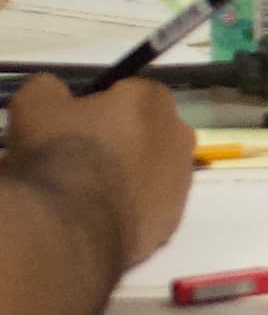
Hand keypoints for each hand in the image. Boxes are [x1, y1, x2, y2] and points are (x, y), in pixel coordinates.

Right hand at [6, 74, 196, 267]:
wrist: (76, 225)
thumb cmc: (62, 153)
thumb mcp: (36, 103)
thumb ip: (51, 89)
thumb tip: (57, 93)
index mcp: (154, 99)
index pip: (127, 94)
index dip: (97, 108)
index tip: (73, 126)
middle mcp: (180, 135)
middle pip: (144, 131)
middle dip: (118, 140)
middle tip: (79, 159)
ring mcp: (183, 180)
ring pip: (150, 170)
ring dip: (126, 175)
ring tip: (89, 190)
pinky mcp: (175, 219)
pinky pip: (150, 205)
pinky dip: (131, 206)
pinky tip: (102, 214)